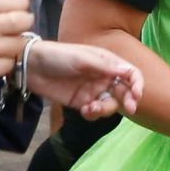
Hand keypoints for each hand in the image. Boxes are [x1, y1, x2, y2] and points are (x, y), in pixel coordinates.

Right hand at [0, 0, 33, 89]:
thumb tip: (15, 12)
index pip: (20, 0)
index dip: (19, 8)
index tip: (13, 15)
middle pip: (25, 21)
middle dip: (21, 27)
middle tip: (10, 33)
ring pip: (20, 45)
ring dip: (12, 48)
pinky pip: (9, 65)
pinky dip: (2, 64)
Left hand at [25, 40, 141, 118]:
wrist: (32, 67)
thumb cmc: (57, 56)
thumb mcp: (81, 59)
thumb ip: (104, 67)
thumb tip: (128, 72)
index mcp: (106, 62)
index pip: (130, 73)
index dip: (137, 83)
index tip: (137, 94)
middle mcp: (103, 76)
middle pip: (124, 91)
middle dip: (129, 100)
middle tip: (130, 109)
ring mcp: (93, 90)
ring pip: (110, 104)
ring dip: (106, 109)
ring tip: (91, 109)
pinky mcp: (82, 102)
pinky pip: (95, 112)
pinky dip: (93, 114)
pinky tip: (84, 110)